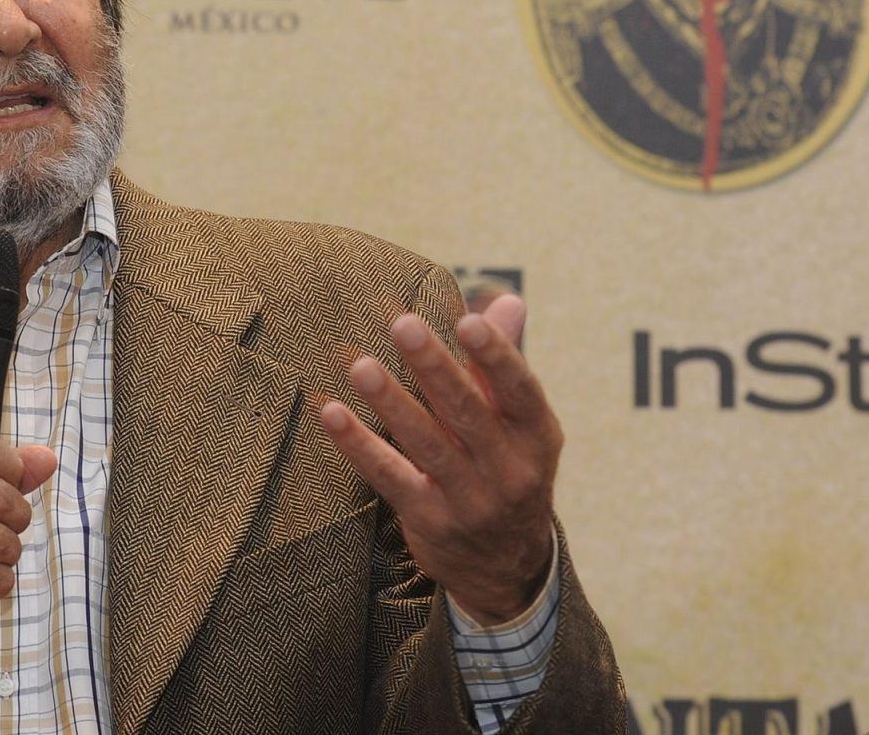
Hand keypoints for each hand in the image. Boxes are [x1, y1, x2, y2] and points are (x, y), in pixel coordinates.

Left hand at [318, 293, 560, 624]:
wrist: (507, 567)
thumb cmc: (508, 467)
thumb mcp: (521, 423)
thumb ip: (504, 361)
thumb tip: (507, 300)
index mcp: (536, 436)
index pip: (520, 390)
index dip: (496, 356)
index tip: (468, 320)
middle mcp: (509, 470)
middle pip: (467, 412)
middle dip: (434, 367)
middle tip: (404, 325)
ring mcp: (469, 500)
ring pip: (426, 444)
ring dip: (391, 402)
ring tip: (360, 366)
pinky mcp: (429, 520)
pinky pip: (389, 476)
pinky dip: (359, 445)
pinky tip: (331, 412)